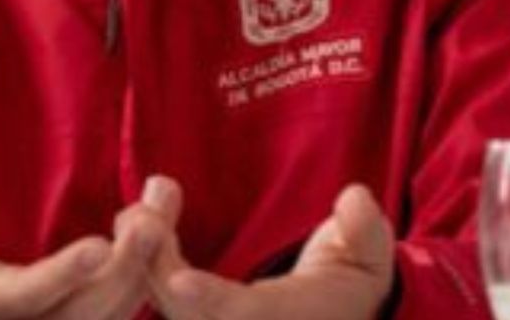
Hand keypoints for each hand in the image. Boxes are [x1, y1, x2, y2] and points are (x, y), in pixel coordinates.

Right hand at [0, 153, 180, 318]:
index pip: (18, 296)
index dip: (61, 275)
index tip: (102, 245)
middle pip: (78, 314)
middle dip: (123, 270)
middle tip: (153, 218)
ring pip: (106, 318)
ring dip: (141, 269)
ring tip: (160, 210)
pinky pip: (113, 314)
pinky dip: (141, 276)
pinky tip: (157, 229)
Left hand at [146, 184, 394, 319]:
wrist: (337, 314)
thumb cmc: (353, 282)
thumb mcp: (371, 257)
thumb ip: (365, 232)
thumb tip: (355, 201)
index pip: (242, 317)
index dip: (211, 302)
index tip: (181, 282)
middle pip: (186, 315)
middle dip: (156, 266)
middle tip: (141, 214)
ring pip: (165, 304)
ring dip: (143, 256)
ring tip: (140, 206)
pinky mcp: (192, 315)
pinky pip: (159, 294)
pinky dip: (141, 258)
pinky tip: (139, 216)